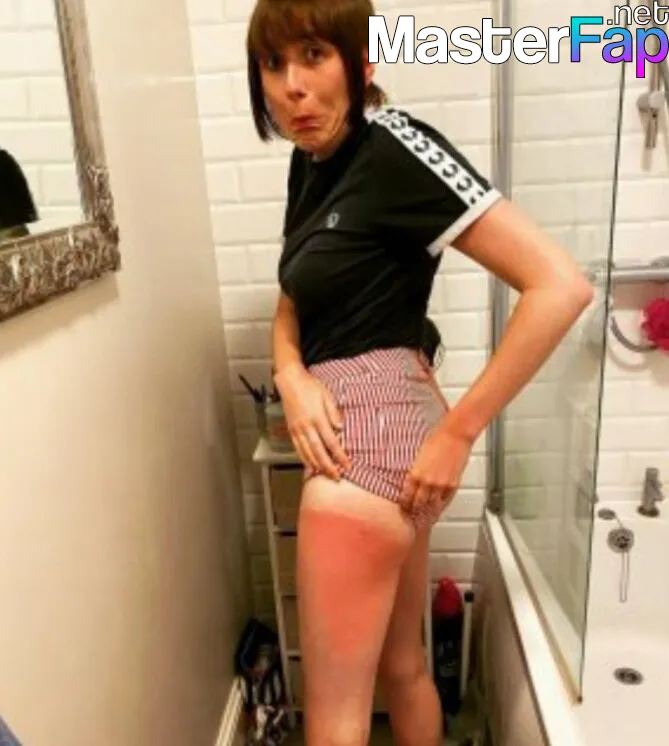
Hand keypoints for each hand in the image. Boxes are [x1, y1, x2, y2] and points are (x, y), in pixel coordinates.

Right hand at [274, 364, 351, 479]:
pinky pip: (298, 448)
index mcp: (317, 417)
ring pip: (307, 452)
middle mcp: (306, 426)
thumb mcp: (326, 395)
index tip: (347, 464)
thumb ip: (334, 412)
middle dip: (328, 466)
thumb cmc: (310, 387)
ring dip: (317, 465)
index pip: (331, 441)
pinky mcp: (291, 430)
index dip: (339, 455)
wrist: (290, 382)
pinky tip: (310, 466)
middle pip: (318, 451)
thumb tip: (341, 428)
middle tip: (337, 477)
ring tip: (325, 475)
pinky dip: (304, 459)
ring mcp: (297, 429)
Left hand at [400, 416, 473, 518]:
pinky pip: (445, 501)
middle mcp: (427, 483)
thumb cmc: (436, 440)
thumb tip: (413, 481)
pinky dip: (440, 506)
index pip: (406, 497)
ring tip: (424, 517)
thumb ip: (415, 471)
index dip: (404, 504)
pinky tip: (437, 508)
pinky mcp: (453, 485)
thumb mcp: (418, 457)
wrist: (454, 436)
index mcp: (415, 474)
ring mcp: (441, 486)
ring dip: (427, 512)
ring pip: (432, 506)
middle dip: (414, 510)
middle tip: (412, 515)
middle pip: (418, 504)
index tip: (403, 507)